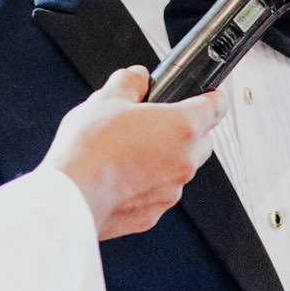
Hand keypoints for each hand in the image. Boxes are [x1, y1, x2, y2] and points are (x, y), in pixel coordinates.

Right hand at [41, 69, 223, 239]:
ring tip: (132, 150)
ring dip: (166, 158)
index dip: (212, 97)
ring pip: (181, 168)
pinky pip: (160, 192)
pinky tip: (122, 175)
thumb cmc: (91, 150)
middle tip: (157, 122)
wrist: (73, 194)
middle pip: (203, 140)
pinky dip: (149, 184)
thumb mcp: (106, 99)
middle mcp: (185, 161)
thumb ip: (129, 82)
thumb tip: (136, 77)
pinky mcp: (154, 213)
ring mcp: (172, 191)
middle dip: (187, 130)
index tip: (207, 95)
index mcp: (182, 127)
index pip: (216, 107)